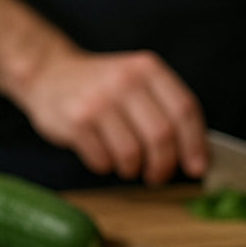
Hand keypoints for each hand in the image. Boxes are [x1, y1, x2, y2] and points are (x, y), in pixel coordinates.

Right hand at [17, 47, 208, 185]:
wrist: (48, 73)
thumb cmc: (100, 87)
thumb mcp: (135, 81)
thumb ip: (164, 109)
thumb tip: (195, 156)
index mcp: (147, 69)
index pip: (184, 110)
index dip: (195, 144)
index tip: (197, 168)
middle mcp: (125, 81)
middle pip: (161, 135)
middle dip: (164, 166)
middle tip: (158, 177)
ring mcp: (99, 101)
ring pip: (132, 153)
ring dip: (133, 170)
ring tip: (127, 166)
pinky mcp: (76, 122)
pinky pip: (103, 160)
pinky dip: (106, 167)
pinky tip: (102, 155)